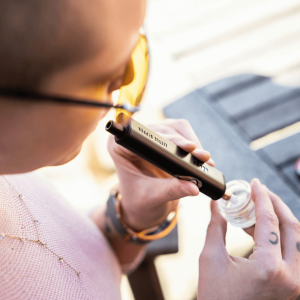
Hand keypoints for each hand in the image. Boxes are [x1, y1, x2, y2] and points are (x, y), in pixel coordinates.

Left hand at [107, 118, 213, 230]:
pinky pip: (183, 135)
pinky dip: (194, 147)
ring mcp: (151, 137)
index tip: (186, 147)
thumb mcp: (152, 198)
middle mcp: (135, 138)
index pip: (146, 138)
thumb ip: (171, 191)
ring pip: (176, 128)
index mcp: (121, 148)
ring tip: (204, 159)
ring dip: (192, 143)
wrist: (142, 208)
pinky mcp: (165, 140)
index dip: (167, 140)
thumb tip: (194, 187)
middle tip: (202, 157)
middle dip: (184, 143)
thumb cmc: (139, 203)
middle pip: (164, 130)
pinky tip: (201, 159)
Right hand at [198, 178, 299, 299]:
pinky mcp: (294, 286)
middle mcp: (291, 276)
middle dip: (276, 204)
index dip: (261, 198)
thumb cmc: (216, 296)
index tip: (255, 184)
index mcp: (269, 267)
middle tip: (261, 192)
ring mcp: (296, 283)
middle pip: (292, 227)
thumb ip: (215, 227)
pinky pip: (295, 252)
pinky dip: (281, 236)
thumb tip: (215, 205)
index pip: (269, 221)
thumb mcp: (211, 259)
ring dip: (280, 219)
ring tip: (259, 210)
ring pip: (298, 239)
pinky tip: (262, 230)